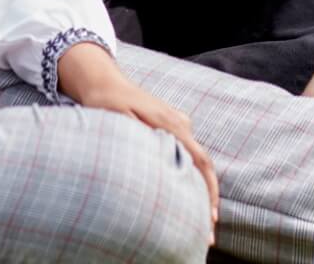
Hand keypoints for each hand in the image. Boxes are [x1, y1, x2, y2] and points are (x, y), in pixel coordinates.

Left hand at [57, 42, 217, 226]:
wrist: (102, 80)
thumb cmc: (107, 101)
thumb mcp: (118, 118)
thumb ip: (138, 134)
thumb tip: (155, 153)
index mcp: (170, 122)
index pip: (200, 160)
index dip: (208, 189)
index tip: (211, 215)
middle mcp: (179, 122)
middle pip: (202, 164)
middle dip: (207, 197)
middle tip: (207, 232)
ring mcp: (176, 122)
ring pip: (194, 160)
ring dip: (198, 188)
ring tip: (197, 221)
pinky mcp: (169, 125)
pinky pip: (185, 153)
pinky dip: (189, 175)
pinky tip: (184, 197)